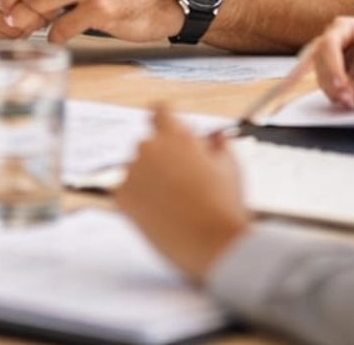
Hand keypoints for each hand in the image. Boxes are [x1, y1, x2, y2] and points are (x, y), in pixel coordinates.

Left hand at [117, 106, 250, 280]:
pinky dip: (139, 200)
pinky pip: (127, 191)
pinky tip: (160, 214)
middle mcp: (150, 148)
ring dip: (149, 180)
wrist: (212, 243)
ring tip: (175, 204)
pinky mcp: (122, 196)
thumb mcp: (230, 167)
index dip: (165, 120)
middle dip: (161, 158)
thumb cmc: (224, 207)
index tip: (168, 131)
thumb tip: (213, 137)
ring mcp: (133, 171)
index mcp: (176, 136)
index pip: (160, 110)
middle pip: (148, 144)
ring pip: (137, 170)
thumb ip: (218, 146)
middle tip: (181, 182)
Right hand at [308, 17, 353, 107]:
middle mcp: (333, 41)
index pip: (329, 43)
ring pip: (320, 76)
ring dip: (332, 91)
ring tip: (352, 101)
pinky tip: (350, 101)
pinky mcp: (333, 76)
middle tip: (348, 98)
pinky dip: (335, 97)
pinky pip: (327, 87)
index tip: (343, 83)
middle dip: (330, 81)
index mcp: (345, 27)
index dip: (332, 64)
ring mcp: (330, 59)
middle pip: (318, 60)